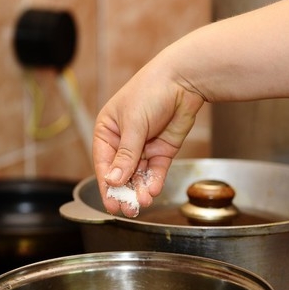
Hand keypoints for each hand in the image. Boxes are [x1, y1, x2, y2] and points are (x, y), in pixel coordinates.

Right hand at [93, 57, 204, 216]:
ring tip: (143, 203)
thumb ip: (126, 155)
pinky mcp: (161, 150)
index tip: (111, 204)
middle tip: (128, 210)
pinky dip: (154, 181)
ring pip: (139, 175)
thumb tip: (113, 180)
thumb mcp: (134, 124)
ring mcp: (143, 147)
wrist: (184, 80)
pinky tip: (153, 191)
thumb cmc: (151, 91)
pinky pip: (156, 170)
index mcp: (108, 131)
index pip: (104, 163)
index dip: (107, 185)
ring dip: (140, 189)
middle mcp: (123, 141)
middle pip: (122, 173)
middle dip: (125, 192)